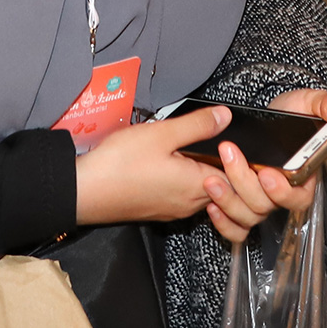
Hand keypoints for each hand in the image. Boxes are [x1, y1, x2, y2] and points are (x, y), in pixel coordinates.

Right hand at [76, 107, 234, 227]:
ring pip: (204, 192)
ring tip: (192, 148)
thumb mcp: (162, 134)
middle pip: (223, 188)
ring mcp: (174, 210)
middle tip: (217, 141)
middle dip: (225, 166)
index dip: (240, 160)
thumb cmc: (120, 164)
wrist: (86, 191)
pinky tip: (173, 162)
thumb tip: (225, 117)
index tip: (234, 141)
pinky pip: (185, 196)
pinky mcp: (159, 211)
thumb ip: (197, 125)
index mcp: (197, 186)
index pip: (238, 180)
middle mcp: (190, 204)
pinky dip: (187, 180)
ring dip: (204, 172)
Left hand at [200, 90, 326, 243]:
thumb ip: (323, 104)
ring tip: (212, 178)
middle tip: (230, 154)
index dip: (282, 191)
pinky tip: (211, 204)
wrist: (265, 119)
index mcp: (302, 177)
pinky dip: (222, 223)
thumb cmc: (288, 114)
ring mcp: (260, 201)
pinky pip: (235, 228)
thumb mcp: (305, 103)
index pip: (298, 197)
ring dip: (228, 200)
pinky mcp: (240, 204)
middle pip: (266, 205)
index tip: (267, 174)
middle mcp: (281, 194)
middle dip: (245, 183)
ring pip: (248, 216)